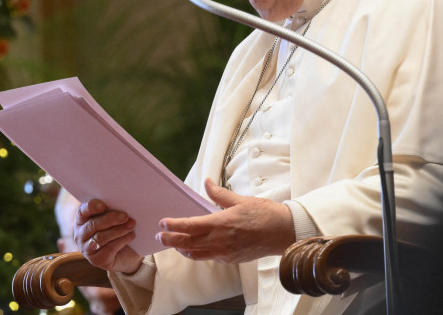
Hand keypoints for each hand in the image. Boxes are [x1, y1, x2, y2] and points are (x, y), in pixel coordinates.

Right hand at [74, 199, 142, 273]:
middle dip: (110, 219)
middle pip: (93, 225)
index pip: (82, 211)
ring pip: (101, 237)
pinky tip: (131, 236)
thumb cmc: (117, 230)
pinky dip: (122, 241)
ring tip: (131, 225)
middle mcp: (81, 235)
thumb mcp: (113, 218)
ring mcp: (87, 249)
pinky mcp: (96, 260)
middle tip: (125, 216)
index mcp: (82, 220)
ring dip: (118, 230)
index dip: (91, 207)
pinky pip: (109, 249)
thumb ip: (112, 211)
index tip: (103, 205)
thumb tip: (122, 203)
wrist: (126, 254)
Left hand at [156, 178, 294, 263]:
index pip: (190, 225)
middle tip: (159, 237)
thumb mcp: (240, 200)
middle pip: (188, 242)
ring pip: (197, 254)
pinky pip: (210, 257)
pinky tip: (196, 248)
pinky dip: (199, 253)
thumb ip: (219, 194)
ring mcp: (225, 253)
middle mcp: (220, 241)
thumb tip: (206, 182)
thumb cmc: (264, 214)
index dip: (174, 225)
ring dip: (183, 249)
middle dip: (171, 240)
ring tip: (174, 244)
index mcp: (221, 223)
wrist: (284, 233)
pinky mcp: (231, 259)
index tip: (162, 223)